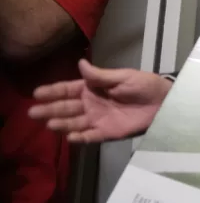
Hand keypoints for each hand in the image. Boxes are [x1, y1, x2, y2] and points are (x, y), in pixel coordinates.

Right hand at [28, 59, 172, 143]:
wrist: (164, 102)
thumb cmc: (144, 85)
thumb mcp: (123, 77)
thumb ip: (100, 76)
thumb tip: (79, 64)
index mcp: (93, 88)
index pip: (68, 89)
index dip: (53, 91)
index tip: (37, 93)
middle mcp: (91, 104)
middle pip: (66, 107)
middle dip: (50, 109)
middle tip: (33, 112)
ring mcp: (98, 119)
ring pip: (74, 123)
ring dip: (61, 124)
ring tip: (49, 124)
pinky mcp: (107, 132)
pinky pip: (90, 136)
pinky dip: (80, 138)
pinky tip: (69, 137)